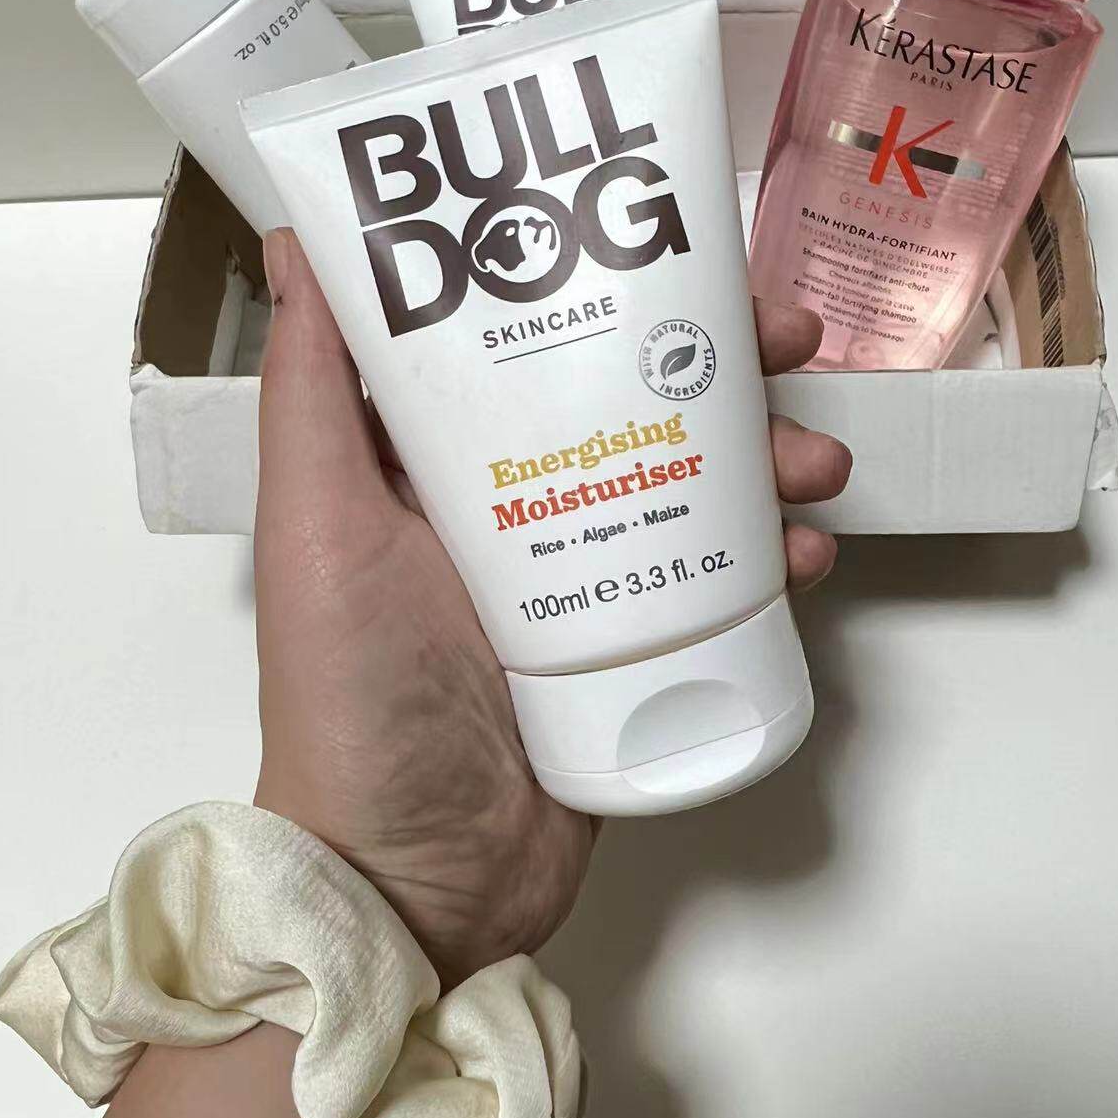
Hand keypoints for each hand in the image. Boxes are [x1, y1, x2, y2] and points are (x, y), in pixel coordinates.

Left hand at [253, 230, 849, 986]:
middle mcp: (520, 504)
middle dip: (720, 361)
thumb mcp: (318, 524)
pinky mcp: (641, 647)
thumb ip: (311, 391)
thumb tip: (301, 238)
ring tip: (817, 467)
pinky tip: (809, 556)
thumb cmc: (354, 692)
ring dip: (770, 457)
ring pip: (698, 481)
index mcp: (443, 464)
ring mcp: (588, 577)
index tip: (675, 245)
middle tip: (791, 342)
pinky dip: (777, 558)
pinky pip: (724, 581)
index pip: (533, 340)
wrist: (417, 879)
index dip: (603, 283)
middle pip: (634, 397)